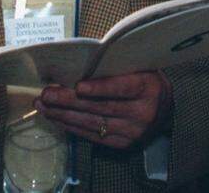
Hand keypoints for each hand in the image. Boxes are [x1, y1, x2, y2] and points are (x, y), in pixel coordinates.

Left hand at [36, 71, 171, 149]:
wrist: (164, 107)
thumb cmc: (145, 78)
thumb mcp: (138, 66)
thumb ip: (116, 66)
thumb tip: (79, 64)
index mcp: (149, 88)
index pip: (123, 88)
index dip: (100, 87)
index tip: (78, 86)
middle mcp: (143, 113)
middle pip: (101, 107)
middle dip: (69, 100)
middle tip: (46, 94)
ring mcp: (132, 132)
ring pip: (92, 123)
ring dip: (64, 115)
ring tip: (44, 105)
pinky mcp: (122, 144)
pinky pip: (92, 136)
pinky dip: (72, 127)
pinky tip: (56, 118)